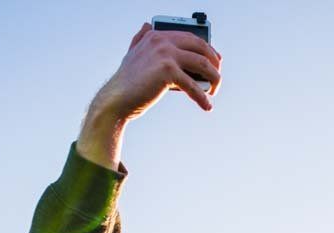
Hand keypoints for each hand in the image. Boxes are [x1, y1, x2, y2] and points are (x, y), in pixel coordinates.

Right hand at [78, 24, 222, 168]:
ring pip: (203, 64)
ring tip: (214, 91)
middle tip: (217, 78)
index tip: (217, 60)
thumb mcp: (134, 54)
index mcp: (156, 36)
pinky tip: (207, 106)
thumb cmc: (128, 82)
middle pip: (201, 48)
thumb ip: (141, 39)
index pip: (190, 37)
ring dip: (214, 79)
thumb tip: (146, 25)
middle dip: (214, 63)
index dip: (207, 48)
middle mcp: (162, 40)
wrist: (116, 99)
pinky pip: (193, 85)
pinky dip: (202, 97)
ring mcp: (165, 54)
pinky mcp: (168, 71)